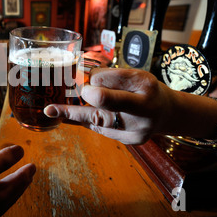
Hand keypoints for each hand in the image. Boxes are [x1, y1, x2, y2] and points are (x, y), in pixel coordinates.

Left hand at [44, 68, 174, 144]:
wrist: (167, 113)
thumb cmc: (147, 88)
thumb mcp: (135, 75)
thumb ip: (110, 77)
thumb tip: (83, 78)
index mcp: (144, 97)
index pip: (109, 95)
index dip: (91, 89)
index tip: (80, 84)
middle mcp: (140, 119)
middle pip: (99, 115)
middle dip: (73, 110)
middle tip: (49, 109)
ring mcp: (134, 134)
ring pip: (97, 124)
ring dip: (73, 116)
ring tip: (51, 111)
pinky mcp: (128, 141)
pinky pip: (102, 130)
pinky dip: (86, 121)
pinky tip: (68, 116)